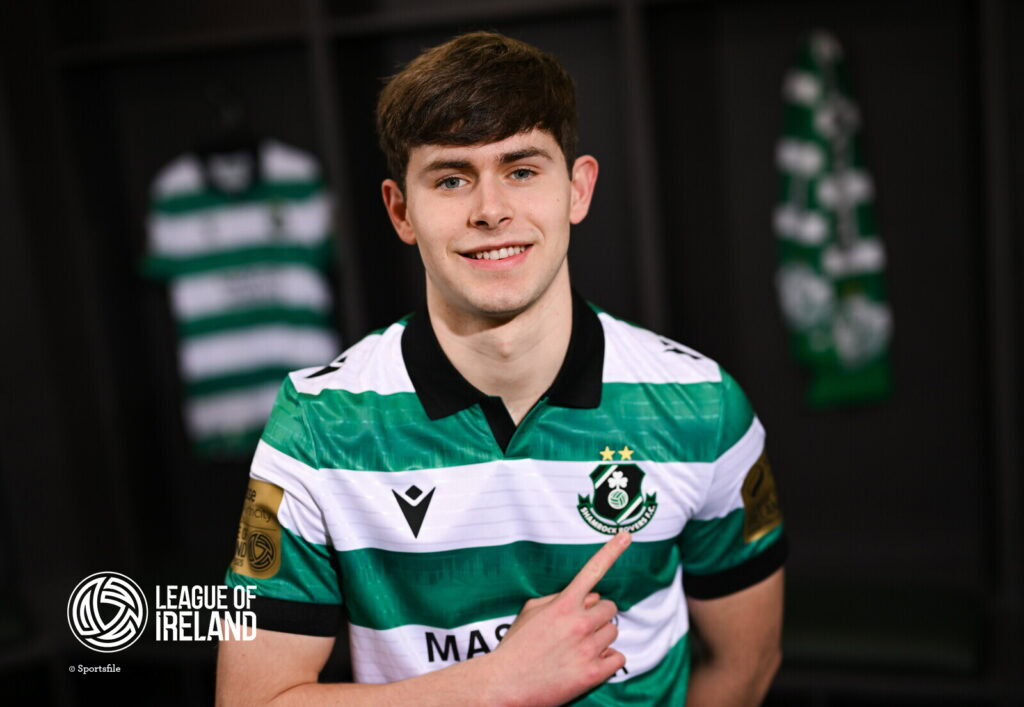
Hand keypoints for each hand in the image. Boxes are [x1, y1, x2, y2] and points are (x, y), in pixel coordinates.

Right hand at [487, 531, 630, 706]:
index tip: (627, 535)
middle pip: (609, 607)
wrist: (505, 685)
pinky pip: (619, 658)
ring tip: (577, 648)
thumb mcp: (531, 612)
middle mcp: (579, 623)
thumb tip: (587, 596)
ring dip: (601, 638)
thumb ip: (559, 598)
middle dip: (597, 615)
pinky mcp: (593, 673)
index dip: (612, 551)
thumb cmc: (516, 647)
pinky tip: (587, 663)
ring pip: (614, 632)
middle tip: (578, 628)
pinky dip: (607, 661)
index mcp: (563, 604)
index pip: (593, 570)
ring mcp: (587, 648)